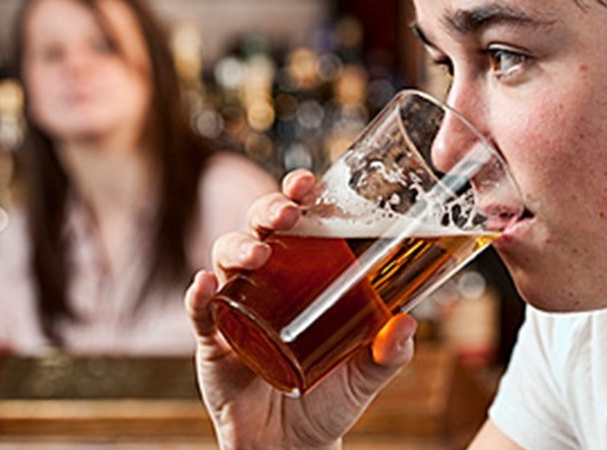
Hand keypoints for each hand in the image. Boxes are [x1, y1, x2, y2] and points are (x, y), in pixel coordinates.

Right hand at [186, 169, 417, 449]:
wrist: (292, 446)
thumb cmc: (329, 398)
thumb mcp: (366, 374)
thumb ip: (388, 352)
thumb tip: (407, 321)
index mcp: (303, 274)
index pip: (298, 223)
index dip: (298, 196)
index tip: (310, 182)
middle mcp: (266, 281)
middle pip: (259, 229)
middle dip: (269, 211)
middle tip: (288, 213)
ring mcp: (237, 307)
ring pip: (226, 259)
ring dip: (239, 247)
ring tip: (259, 254)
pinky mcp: (213, 341)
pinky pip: (201, 312)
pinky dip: (198, 295)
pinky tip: (206, 284)